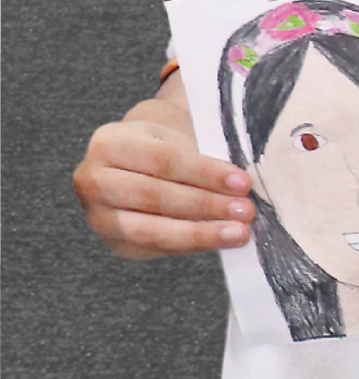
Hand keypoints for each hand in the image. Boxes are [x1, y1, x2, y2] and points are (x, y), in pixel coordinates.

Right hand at [73, 80, 254, 258]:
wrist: (143, 154)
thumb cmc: (171, 140)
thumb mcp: (183, 130)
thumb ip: (208, 148)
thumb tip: (245, 180)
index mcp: (110, 141)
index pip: (163, 160)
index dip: (205, 173)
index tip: (243, 183)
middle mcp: (93, 179)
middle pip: (155, 196)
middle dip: (206, 205)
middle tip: (246, 210)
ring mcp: (98, 215)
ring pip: (150, 229)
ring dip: (200, 233)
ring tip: (239, 232)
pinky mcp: (114, 242)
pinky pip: (154, 248)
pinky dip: (191, 244)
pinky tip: (219, 240)